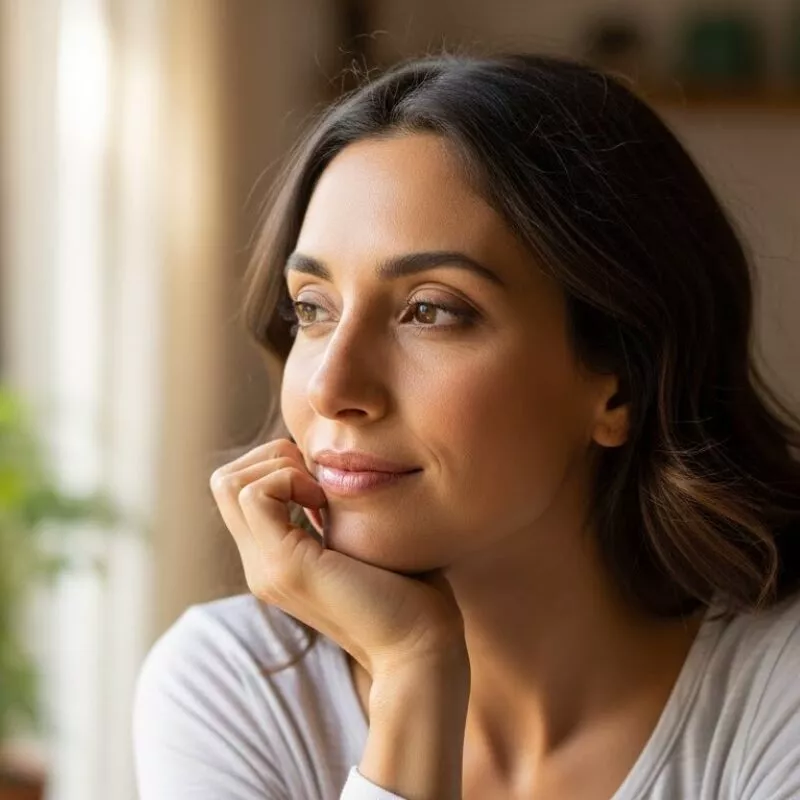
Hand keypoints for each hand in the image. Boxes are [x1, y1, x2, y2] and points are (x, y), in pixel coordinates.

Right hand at [210, 438, 466, 677]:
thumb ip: (331, 512)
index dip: (277, 466)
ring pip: (229, 482)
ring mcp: (266, 568)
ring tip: (319, 492)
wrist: (419, 644)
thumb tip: (326, 470)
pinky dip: (289, 480)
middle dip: (272, 458)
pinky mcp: (283, 566)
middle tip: (317, 479)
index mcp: (275, 559)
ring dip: (279, 467)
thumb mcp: (357, 539)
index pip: (238, 490)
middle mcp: (260, 565)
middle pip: (225, 481)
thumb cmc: (409, 589)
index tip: (322, 482)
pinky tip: (324, 503)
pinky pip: (255, 495)